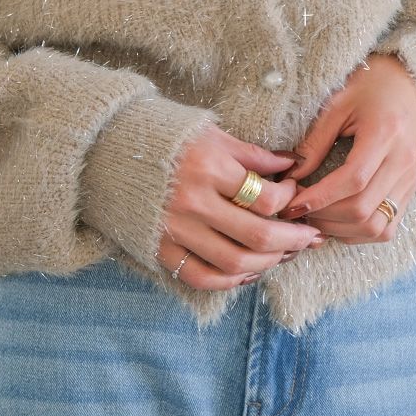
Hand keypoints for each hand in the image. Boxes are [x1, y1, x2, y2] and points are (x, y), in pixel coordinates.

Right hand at [155, 123, 322, 289]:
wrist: (105, 148)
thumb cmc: (163, 135)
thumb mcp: (210, 134)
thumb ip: (252, 154)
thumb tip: (293, 163)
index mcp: (208, 168)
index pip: (265, 198)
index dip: (289, 199)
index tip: (294, 191)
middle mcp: (193, 203)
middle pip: (258, 236)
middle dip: (293, 240)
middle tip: (311, 237)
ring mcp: (175, 230)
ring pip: (235, 262)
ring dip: (269, 263)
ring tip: (286, 253)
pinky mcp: (160, 249)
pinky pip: (203, 277)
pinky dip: (231, 280)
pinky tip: (249, 270)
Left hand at [276, 53, 415, 245]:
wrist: (407, 86)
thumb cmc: (368, 90)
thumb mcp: (337, 106)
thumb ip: (314, 143)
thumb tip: (290, 177)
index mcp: (385, 135)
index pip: (353, 180)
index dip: (320, 198)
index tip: (291, 204)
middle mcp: (403, 163)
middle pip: (363, 209)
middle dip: (324, 217)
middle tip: (296, 211)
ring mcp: (410, 181)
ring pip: (376, 227)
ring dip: (339, 230)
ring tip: (313, 218)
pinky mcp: (410, 192)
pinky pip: (386, 228)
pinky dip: (358, 232)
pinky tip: (335, 222)